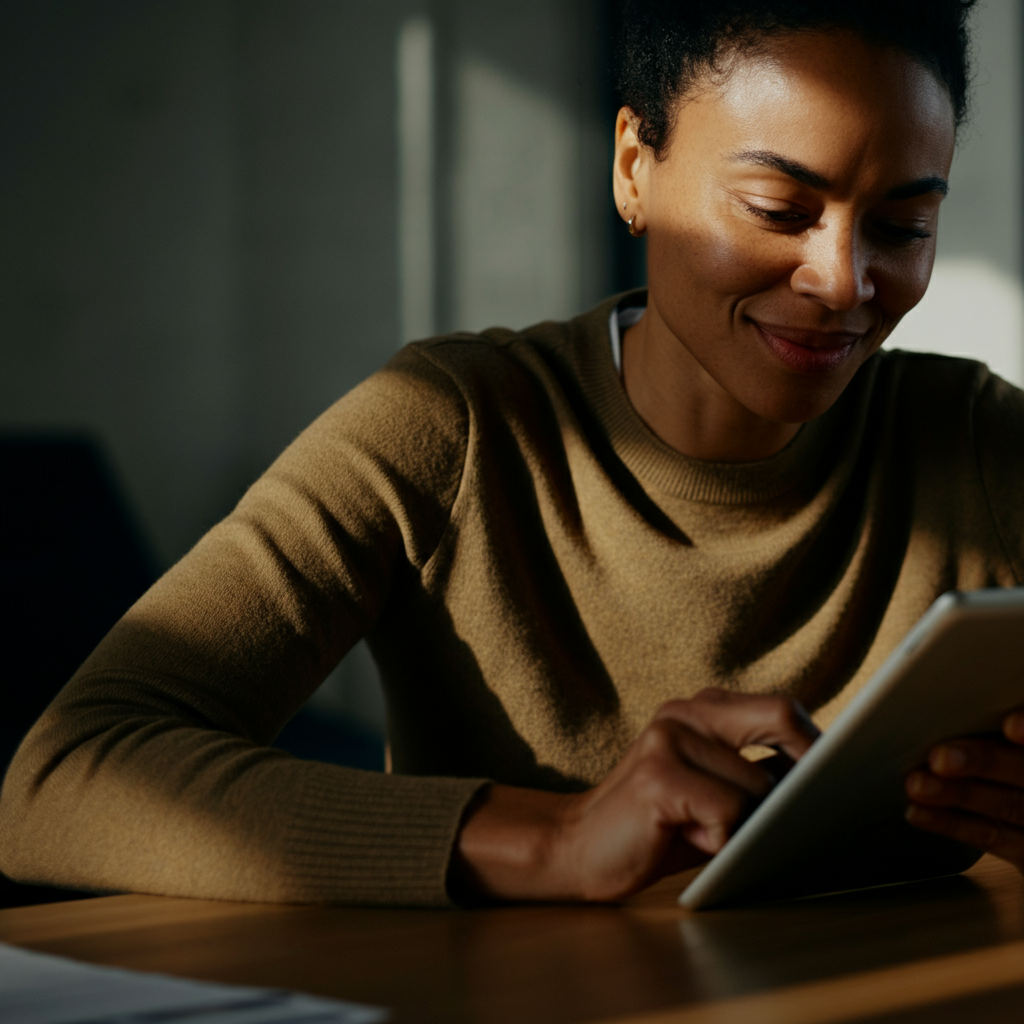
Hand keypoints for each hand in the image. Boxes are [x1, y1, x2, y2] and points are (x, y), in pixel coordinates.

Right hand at [450, 689, 818, 901]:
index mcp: (697, 709)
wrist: (573, 846)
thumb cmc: (655, 827)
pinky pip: (728, 815)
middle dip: (806, 766)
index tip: (842, 776)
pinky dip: (721, 842)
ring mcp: (667, 740)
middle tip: (810, 807)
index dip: (816, 742)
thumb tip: (825, 779)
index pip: (779, 708)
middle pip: (780, 717)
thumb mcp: (708, 790)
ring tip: (708, 835)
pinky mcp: (657, 778)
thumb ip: (753, 773)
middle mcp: (682, 713)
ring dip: (748, 826)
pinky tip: (688, 842)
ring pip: (758, 786)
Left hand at [905, 709, 1023, 872]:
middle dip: (984, 761)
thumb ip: (1005, 721)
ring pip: (1006, 805)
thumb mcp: (1007, 734)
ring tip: (917, 784)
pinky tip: (917, 811)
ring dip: (957, 794)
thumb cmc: (1006, 754)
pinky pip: (990, 836)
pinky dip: (950, 822)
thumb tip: (969, 685)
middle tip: (940, 757)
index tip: (1009, 725)